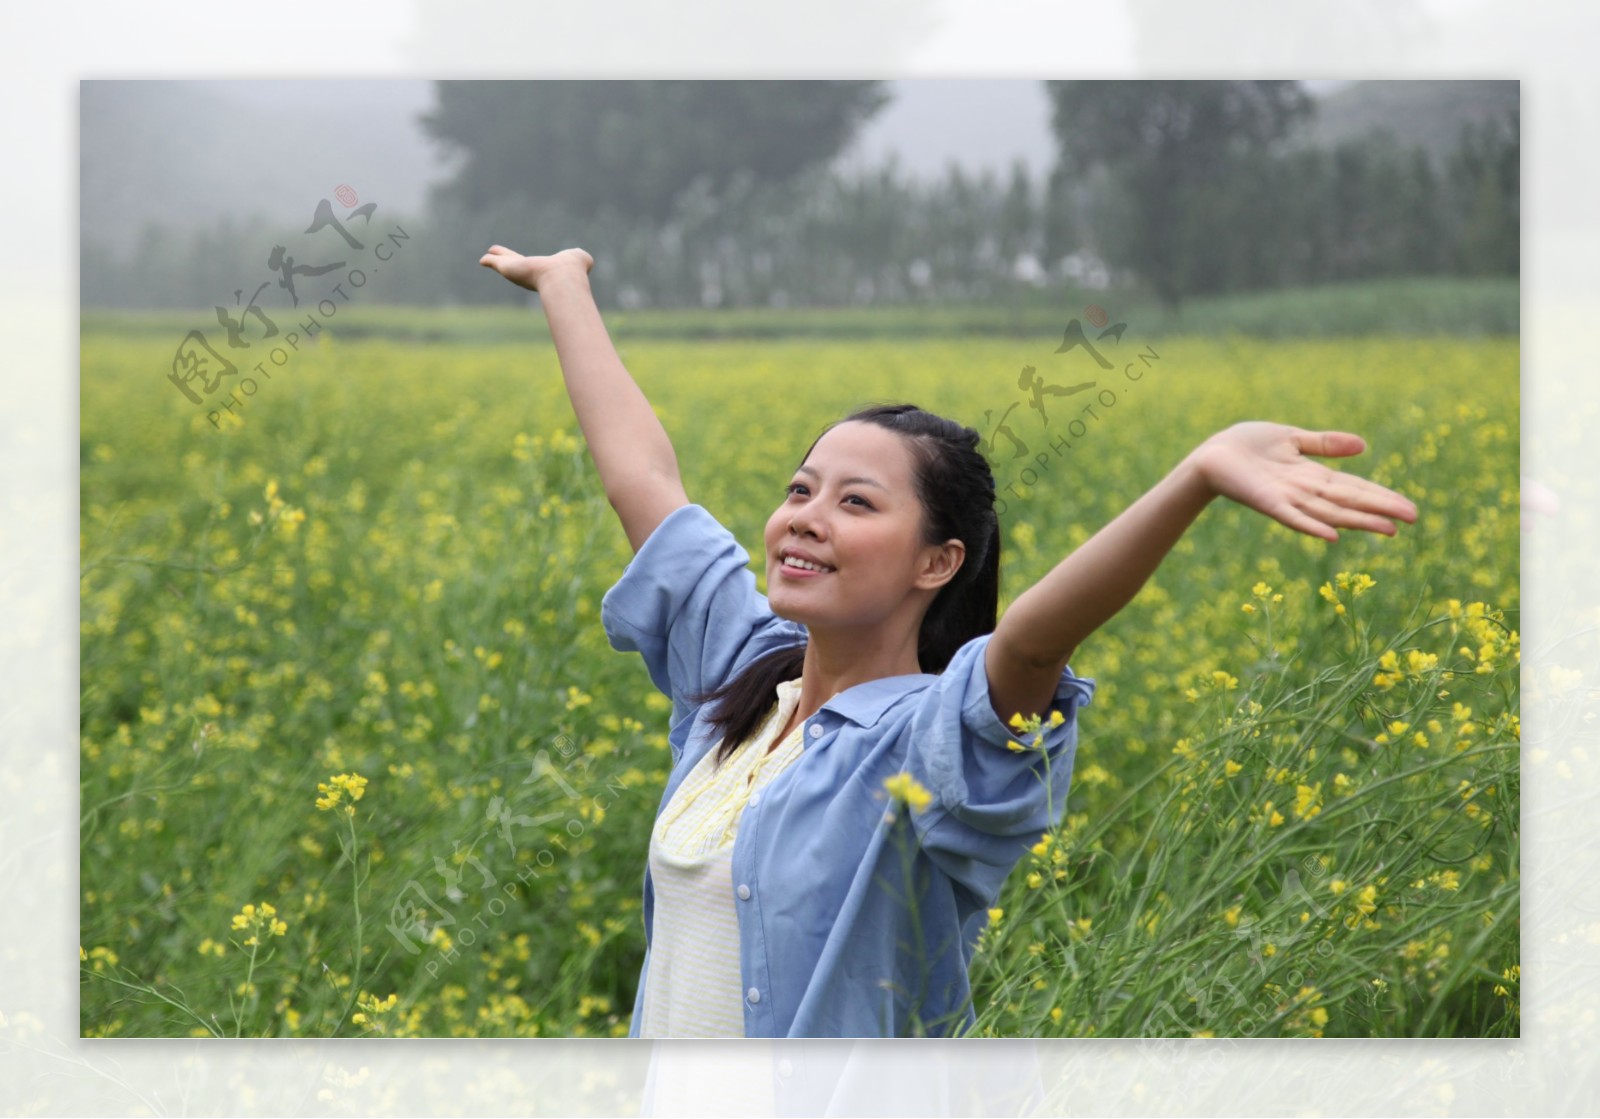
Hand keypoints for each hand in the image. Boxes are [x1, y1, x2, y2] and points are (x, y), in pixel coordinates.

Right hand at [478, 245, 593, 291]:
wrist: (561, 278)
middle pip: (517, 266)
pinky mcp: (509, 267)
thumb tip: (586, 262)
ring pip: (505, 264)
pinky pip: (496, 263)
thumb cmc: (573, 270)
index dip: (532, 265)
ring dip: (496, 260)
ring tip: (486, 257)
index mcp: (545, 271)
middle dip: (510, 262)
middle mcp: (531, 274)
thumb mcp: (580, 259)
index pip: (536, 267)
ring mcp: (519, 271)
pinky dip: (490, 261)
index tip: (527, 264)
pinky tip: (483, 260)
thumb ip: (581, 259)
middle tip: (500, 258)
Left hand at [1188, 422, 1417, 541]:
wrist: (1210, 455)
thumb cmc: (1246, 446)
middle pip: (1349, 501)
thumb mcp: (1291, 438)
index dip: (1381, 497)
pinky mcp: (1266, 502)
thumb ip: (1324, 444)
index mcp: (1312, 476)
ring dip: (1358, 521)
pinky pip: (1291, 517)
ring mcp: (1287, 498)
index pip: (1354, 487)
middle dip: (1380, 509)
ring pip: (1329, 512)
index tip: (1409, 508)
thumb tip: (1363, 445)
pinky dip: (1311, 526)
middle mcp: (1304, 491)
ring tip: (1388, 528)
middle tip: (1413, 518)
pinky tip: (1332, 537)